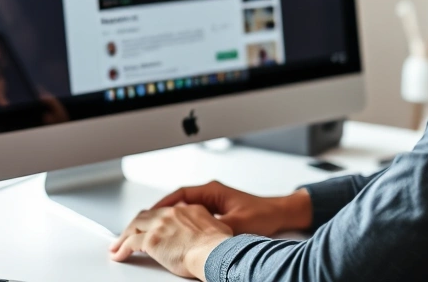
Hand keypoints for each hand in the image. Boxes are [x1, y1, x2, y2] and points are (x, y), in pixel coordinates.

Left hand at [109, 205, 232, 279]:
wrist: (215, 252)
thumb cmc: (219, 246)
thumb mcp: (218, 227)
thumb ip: (207, 225)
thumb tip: (208, 230)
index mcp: (187, 210)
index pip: (164, 211)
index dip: (154, 219)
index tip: (149, 224)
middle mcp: (172, 214)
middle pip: (146, 216)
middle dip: (135, 225)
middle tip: (129, 232)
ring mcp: (160, 225)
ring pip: (134, 226)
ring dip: (124, 236)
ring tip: (118, 244)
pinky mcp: (151, 240)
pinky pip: (130, 243)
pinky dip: (121, 249)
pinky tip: (119, 254)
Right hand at [151, 180, 312, 236]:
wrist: (280, 214)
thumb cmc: (264, 214)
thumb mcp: (238, 223)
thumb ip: (219, 228)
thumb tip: (203, 237)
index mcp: (213, 191)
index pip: (181, 194)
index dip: (163, 204)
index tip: (150, 213)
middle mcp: (212, 194)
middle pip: (179, 201)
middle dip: (162, 211)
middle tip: (146, 222)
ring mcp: (215, 203)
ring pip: (186, 209)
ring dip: (172, 218)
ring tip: (157, 229)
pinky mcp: (219, 212)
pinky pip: (194, 217)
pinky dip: (184, 224)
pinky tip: (178, 235)